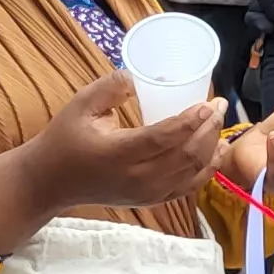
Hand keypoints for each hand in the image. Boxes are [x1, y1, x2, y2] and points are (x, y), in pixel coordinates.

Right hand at [0, 71, 227, 254]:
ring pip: (193, 171)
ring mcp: (148, 193)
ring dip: (213, 146)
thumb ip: (110, 87)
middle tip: (220, 104)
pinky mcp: (152, 200)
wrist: (52, 181)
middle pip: (187, 154)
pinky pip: (189, 187)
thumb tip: (139, 73)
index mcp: (119, 153)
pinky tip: (217, 150)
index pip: (164, 138)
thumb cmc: (65, 138)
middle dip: (209, 128)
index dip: (190, 121)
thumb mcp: (80, 105)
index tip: (207, 103)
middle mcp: (138, 178)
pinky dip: (208, 168)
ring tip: (221, 122)